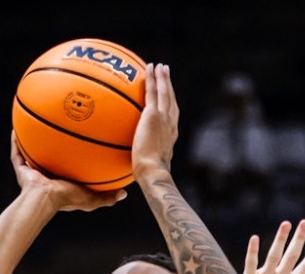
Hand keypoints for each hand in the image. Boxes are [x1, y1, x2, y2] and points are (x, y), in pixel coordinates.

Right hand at [10, 134, 124, 211]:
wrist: (43, 199)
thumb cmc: (66, 199)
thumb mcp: (91, 198)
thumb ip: (107, 196)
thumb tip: (124, 193)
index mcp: (61, 181)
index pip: (67, 166)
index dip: (72, 155)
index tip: (80, 142)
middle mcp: (46, 175)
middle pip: (50, 156)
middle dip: (53, 144)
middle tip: (59, 128)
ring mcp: (32, 172)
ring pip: (32, 152)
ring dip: (34, 139)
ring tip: (36, 123)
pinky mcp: (21, 169)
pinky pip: (16, 151)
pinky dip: (16, 141)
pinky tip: (17, 127)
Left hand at [131, 63, 178, 182]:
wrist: (152, 170)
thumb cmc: (149, 174)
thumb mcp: (148, 165)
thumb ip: (143, 159)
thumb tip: (133, 164)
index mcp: (170, 135)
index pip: (171, 116)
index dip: (170, 104)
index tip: (167, 96)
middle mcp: (171, 124)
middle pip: (171, 100)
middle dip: (169, 86)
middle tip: (166, 73)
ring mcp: (164, 118)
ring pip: (165, 92)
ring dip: (162, 78)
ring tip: (159, 66)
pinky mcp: (153, 114)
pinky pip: (152, 91)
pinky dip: (152, 78)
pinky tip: (148, 68)